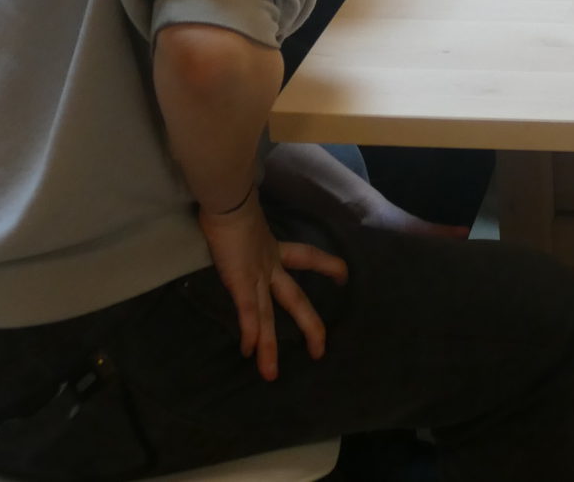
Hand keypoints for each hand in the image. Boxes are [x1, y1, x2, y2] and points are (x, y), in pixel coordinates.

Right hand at [196, 191, 346, 382]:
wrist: (229, 198)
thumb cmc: (232, 201)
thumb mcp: (244, 216)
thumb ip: (245, 223)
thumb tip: (236, 213)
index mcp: (272, 248)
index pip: (308, 256)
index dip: (328, 266)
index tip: (344, 276)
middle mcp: (269, 265)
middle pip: (296, 299)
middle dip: (309, 326)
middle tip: (321, 349)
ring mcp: (257, 276)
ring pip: (267, 317)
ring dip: (269, 348)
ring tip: (271, 375)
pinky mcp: (241, 281)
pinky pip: (248, 312)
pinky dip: (250, 333)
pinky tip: (249, 352)